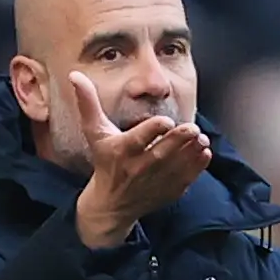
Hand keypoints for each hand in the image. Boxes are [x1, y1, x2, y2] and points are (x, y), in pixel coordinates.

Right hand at [68, 74, 213, 246]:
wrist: (112, 204)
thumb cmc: (105, 161)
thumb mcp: (94, 133)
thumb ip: (88, 104)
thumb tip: (75, 75)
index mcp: (121, 151)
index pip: (138, 139)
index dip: (153, 130)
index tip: (166, 120)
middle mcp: (138, 168)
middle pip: (161, 153)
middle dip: (178, 140)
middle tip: (192, 127)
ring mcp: (155, 182)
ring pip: (176, 165)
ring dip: (191, 151)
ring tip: (202, 137)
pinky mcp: (168, 192)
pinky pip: (185, 179)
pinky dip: (197, 167)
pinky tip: (204, 152)